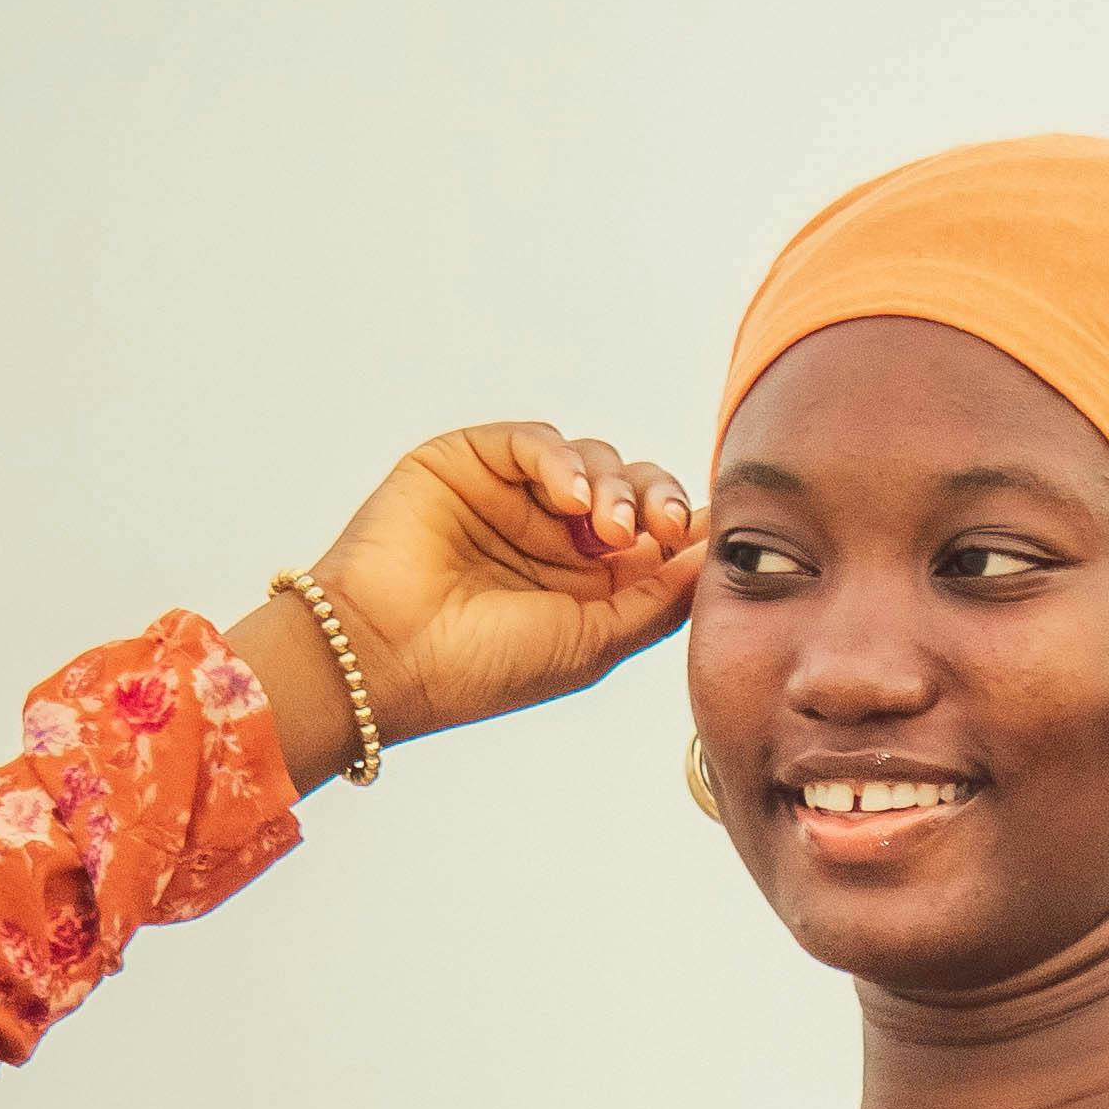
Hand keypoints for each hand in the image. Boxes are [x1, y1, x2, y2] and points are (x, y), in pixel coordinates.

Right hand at [238, 423, 705, 777]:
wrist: (386, 657)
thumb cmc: (482, 667)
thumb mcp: (595, 643)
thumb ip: (661, 598)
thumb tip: (721, 553)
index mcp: (590, 583)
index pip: (658, 534)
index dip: (687, 524)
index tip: (711, 530)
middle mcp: (554, 537)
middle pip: (635, 488)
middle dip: (657, 499)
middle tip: (655, 528)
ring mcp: (512, 498)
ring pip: (593, 460)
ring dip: (614, 484)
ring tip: (608, 525)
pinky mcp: (470, 463)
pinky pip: (535, 441)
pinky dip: (561, 460)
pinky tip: (569, 497)